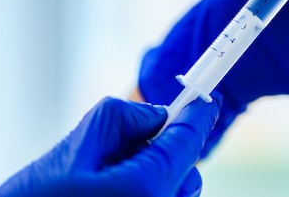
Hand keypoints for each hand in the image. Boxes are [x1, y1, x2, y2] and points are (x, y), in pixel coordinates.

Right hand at [0, 95, 220, 196]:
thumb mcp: (80, 143)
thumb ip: (127, 118)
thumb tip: (158, 116)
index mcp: (144, 189)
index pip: (187, 142)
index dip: (199, 115)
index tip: (208, 100)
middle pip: (187, 171)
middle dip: (170, 149)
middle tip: (135, 141)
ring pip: (176, 191)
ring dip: (158, 173)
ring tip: (110, 174)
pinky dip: (148, 189)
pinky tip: (112, 189)